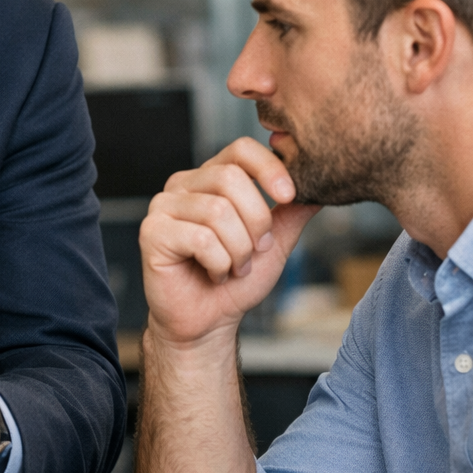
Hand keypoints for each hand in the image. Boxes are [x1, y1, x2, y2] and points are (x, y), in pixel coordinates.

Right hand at [138, 137, 320, 345]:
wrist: (207, 322)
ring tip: (234, 268)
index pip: (240, 149)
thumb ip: (292, 214)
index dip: (269, 168)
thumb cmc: (235, 282)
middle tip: (256, 251)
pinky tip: (214, 275)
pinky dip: (219, 264)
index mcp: (210, 178)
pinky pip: (200, 239)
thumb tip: (320, 187)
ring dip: (238, 250)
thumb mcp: (275, 243)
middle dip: (256, 222)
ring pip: (218, 211)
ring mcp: (163, 207)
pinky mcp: (152, 233)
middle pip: (231, 178)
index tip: (288, 196)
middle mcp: (183, 185)